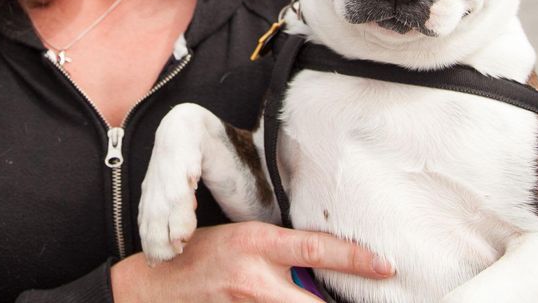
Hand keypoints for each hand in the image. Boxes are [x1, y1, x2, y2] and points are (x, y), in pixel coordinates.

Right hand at [111, 221, 393, 301]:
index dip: (356, 258)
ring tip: (304, 296)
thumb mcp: (241, 240)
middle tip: (368, 299)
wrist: (151, 284)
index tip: (386, 264)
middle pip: (313, 301)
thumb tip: (319, 268)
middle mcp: (254, 278)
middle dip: (335, 302)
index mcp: (257, 244)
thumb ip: (279, 254)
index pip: (317, 248)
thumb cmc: (200, 256)